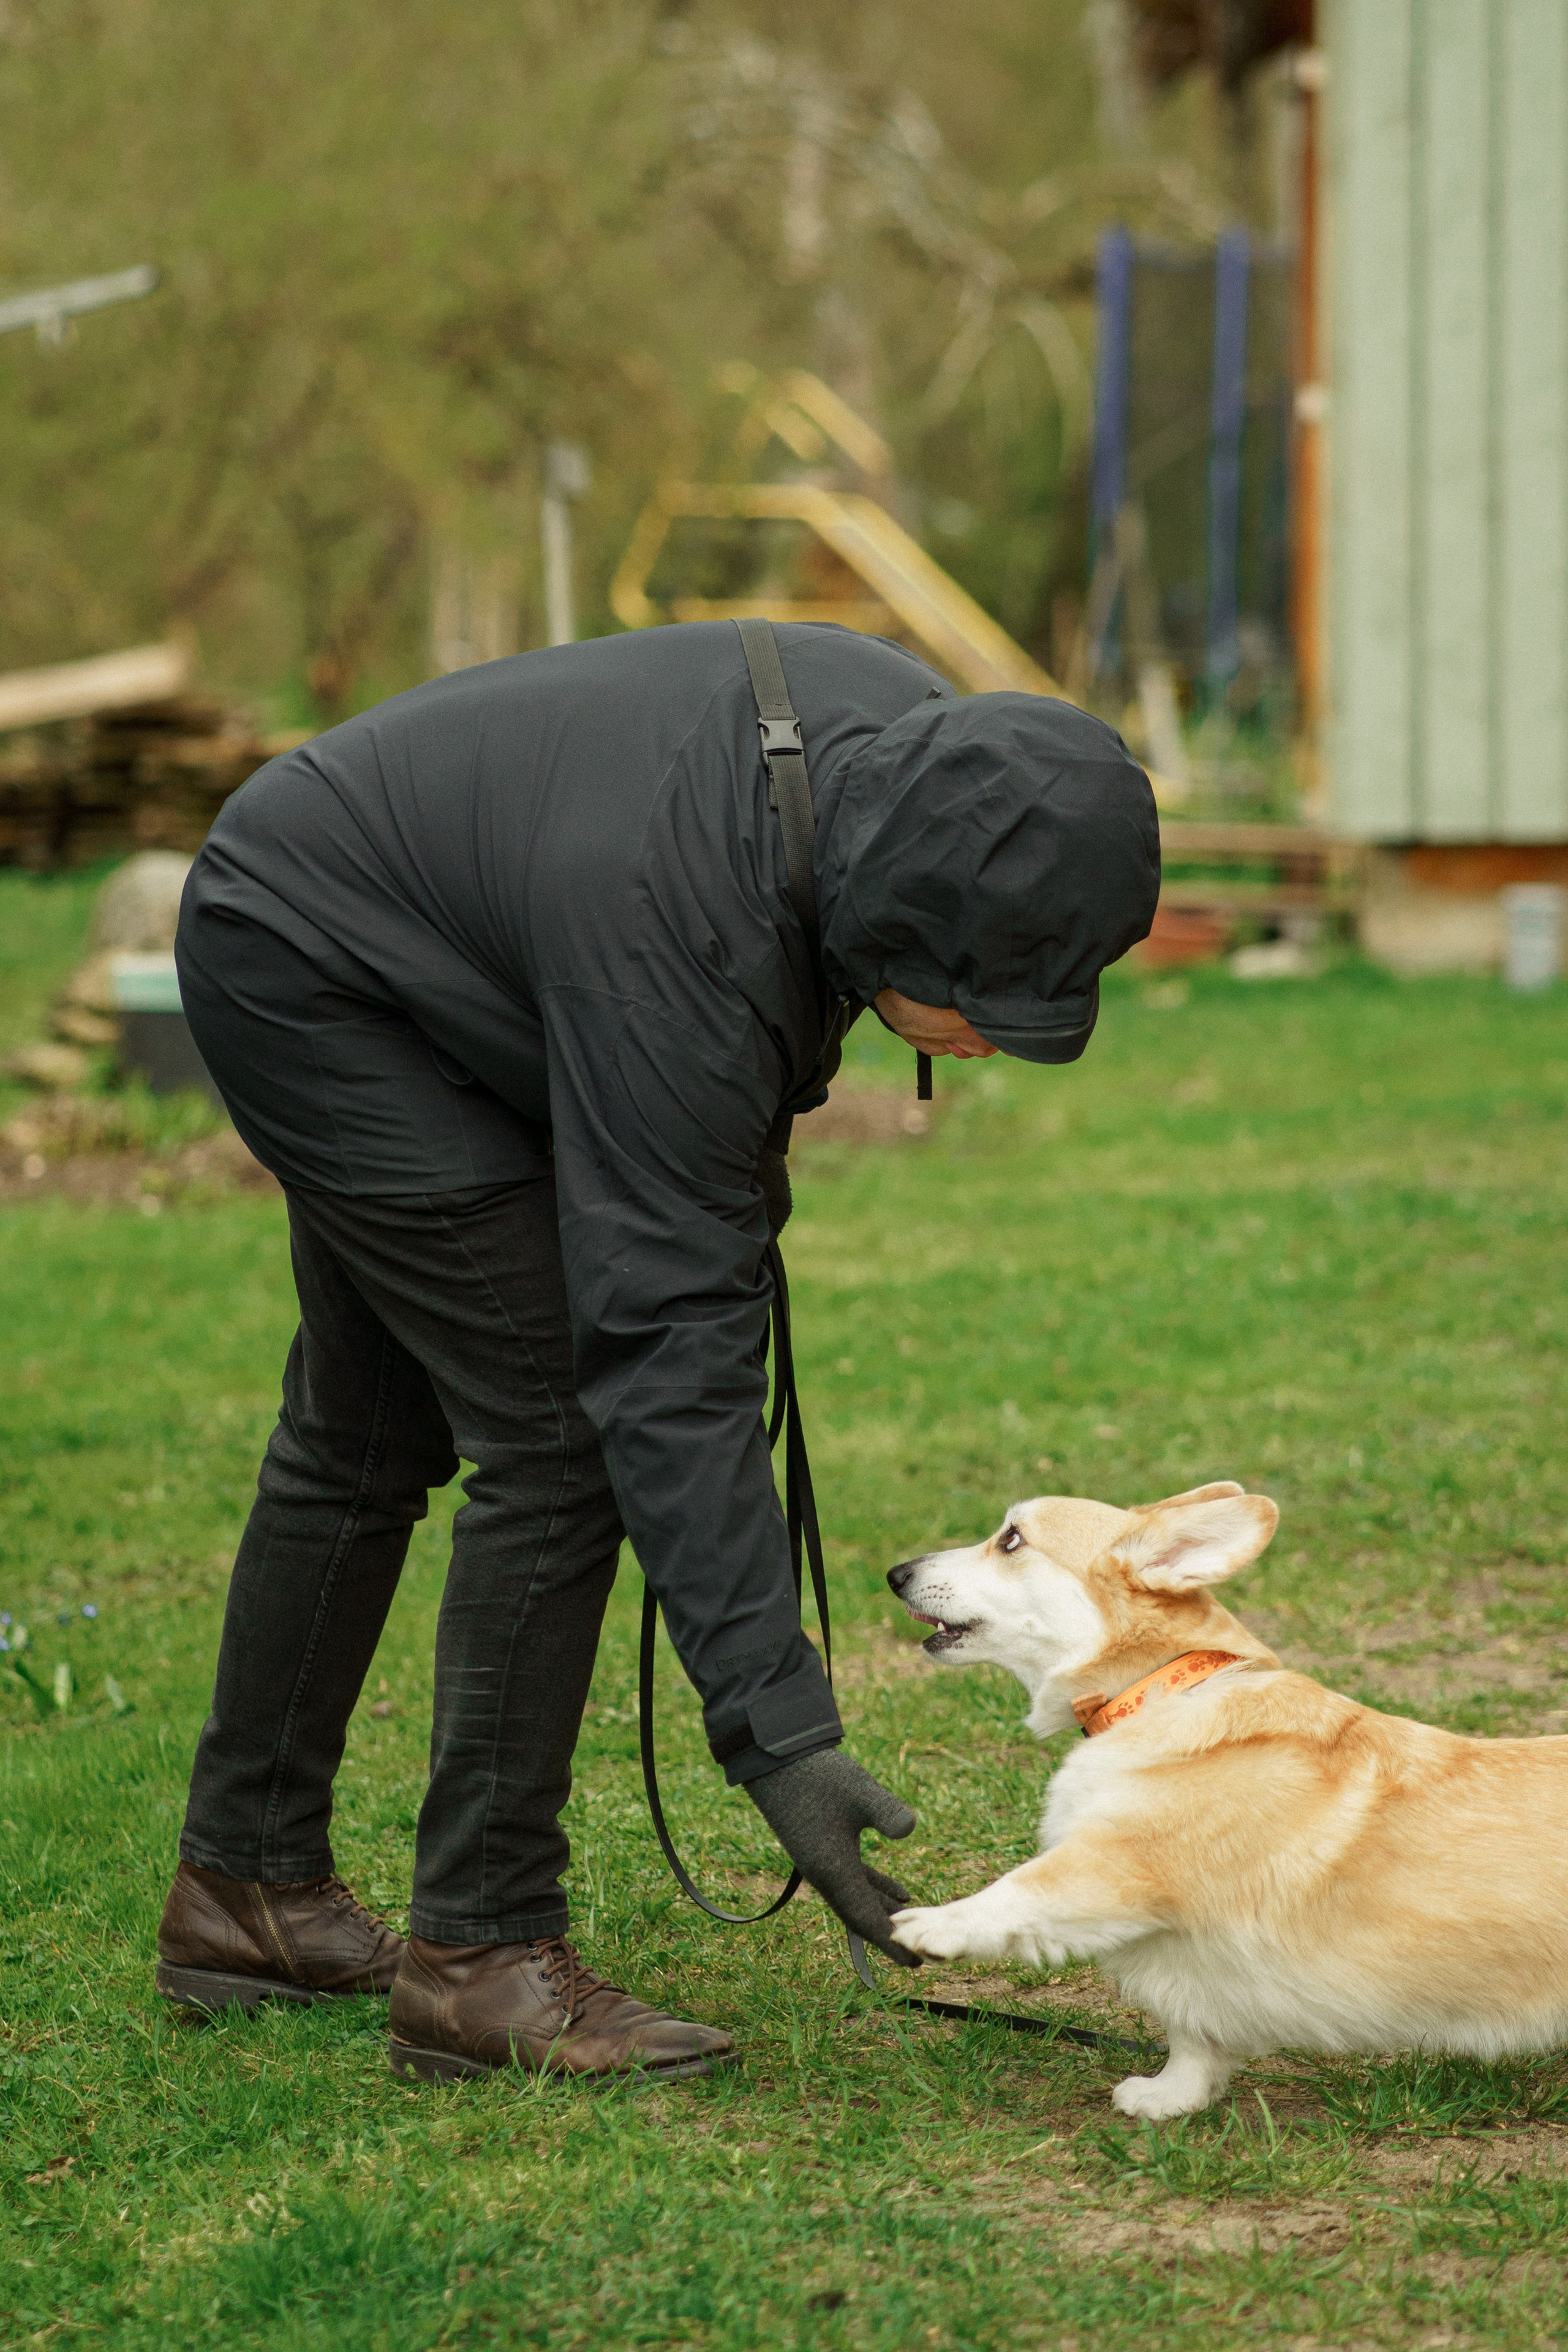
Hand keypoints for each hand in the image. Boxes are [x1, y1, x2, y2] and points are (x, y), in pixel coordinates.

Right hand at [746, 1747, 921, 1964]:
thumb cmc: (819, 1776)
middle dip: (889, 1935)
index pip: (865, 1920)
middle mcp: (825, 1875)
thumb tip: (910, 1830)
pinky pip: (851, 1881)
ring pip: (857, 1899)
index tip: (915, 1964)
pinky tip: (898, 1890)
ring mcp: (821, 1862)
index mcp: (834, 1871)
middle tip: (918, 1955)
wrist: (779, 1761)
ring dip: (883, 1912)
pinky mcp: (822, 1848)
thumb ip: (886, 1812)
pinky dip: (874, 1890)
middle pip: (860, 1916)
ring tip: (914, 1925)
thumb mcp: (859, 1791)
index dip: (891, 1943)